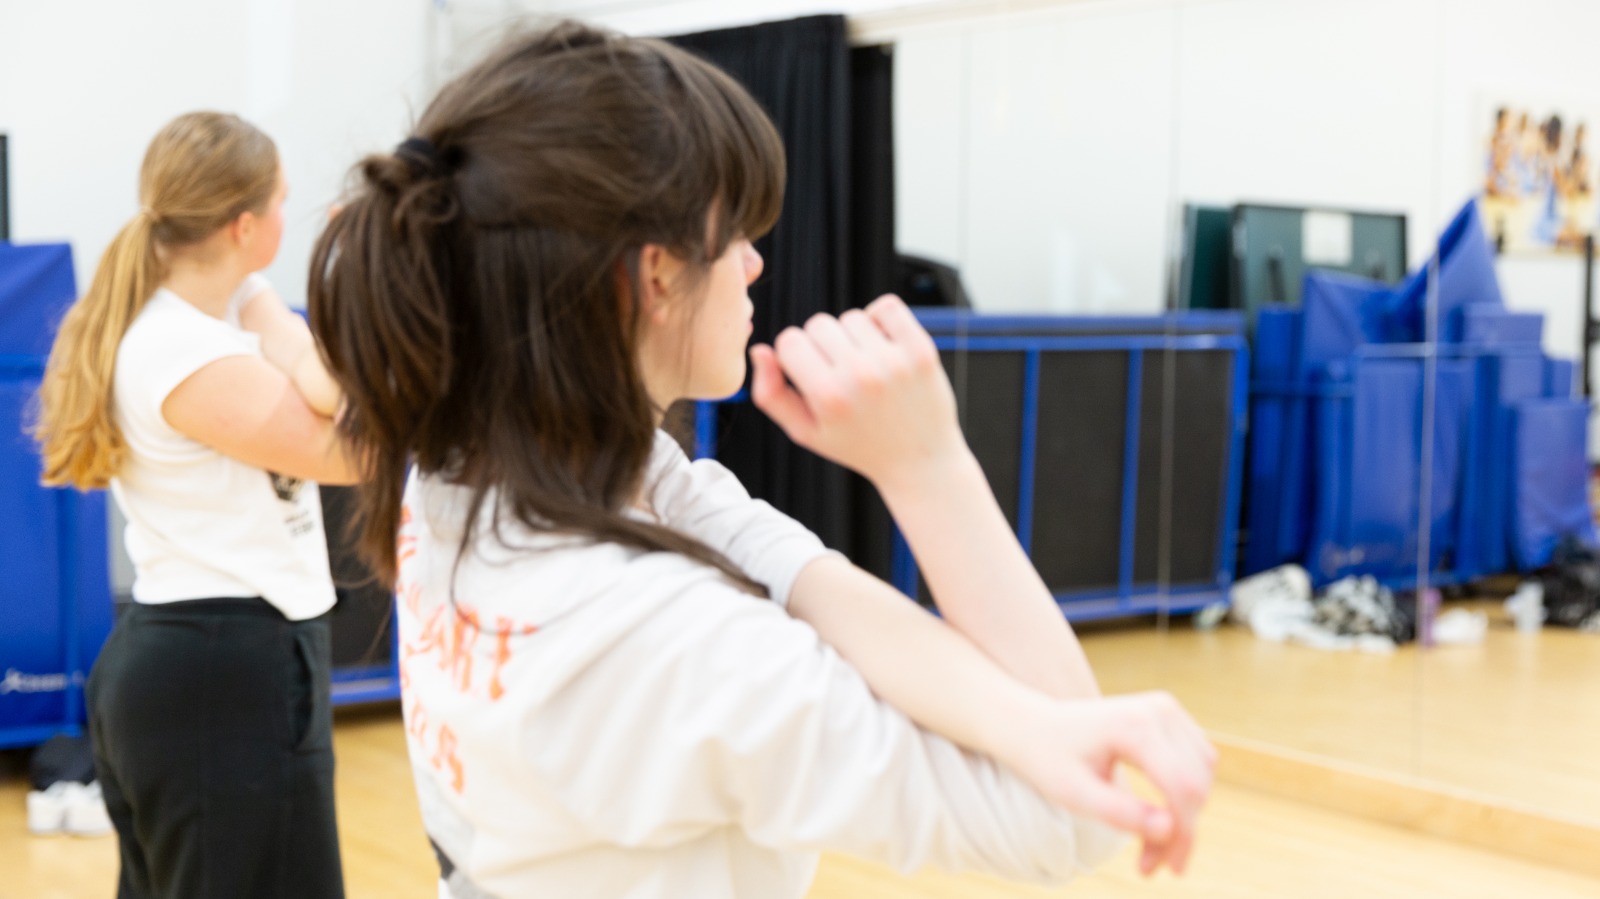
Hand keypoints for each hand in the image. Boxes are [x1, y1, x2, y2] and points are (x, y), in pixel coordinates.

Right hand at [749, 295, 964, 489]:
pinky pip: (888, 307)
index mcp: (828, 397)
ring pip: (851, 317)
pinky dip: (881, 318)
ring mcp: (894, 361)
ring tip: (863, 366)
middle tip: (838, 373)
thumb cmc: (857, 445)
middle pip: (818, 324)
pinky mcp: (920, 350)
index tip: (809, 374)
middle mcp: (861, 376)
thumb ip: (771, 395)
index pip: (789, 341)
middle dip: (822, 344)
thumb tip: (760, 351)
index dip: (794, 355)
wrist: (919, 460)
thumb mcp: (806, 432)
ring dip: (852, 335)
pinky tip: (882, 345)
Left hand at [1000, 692, 1216, 876]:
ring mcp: (1167, 709)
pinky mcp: (1170, 715)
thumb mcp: (1073, 794)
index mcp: (1135, 726)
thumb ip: (1119, 812)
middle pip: (1196, 785)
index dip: (1181, 835)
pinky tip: (1156, 817)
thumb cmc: (1048, 759)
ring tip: (1149, 846)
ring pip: (1202, 776)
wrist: (1033, 725)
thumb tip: (1169, 830)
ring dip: (1183, 816)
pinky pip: (1198, 762)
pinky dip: (1183, 794)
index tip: (1165, 870)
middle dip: (1180, 832)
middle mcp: (1159, 710)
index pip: (1182, 787)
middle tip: (1149, 866)